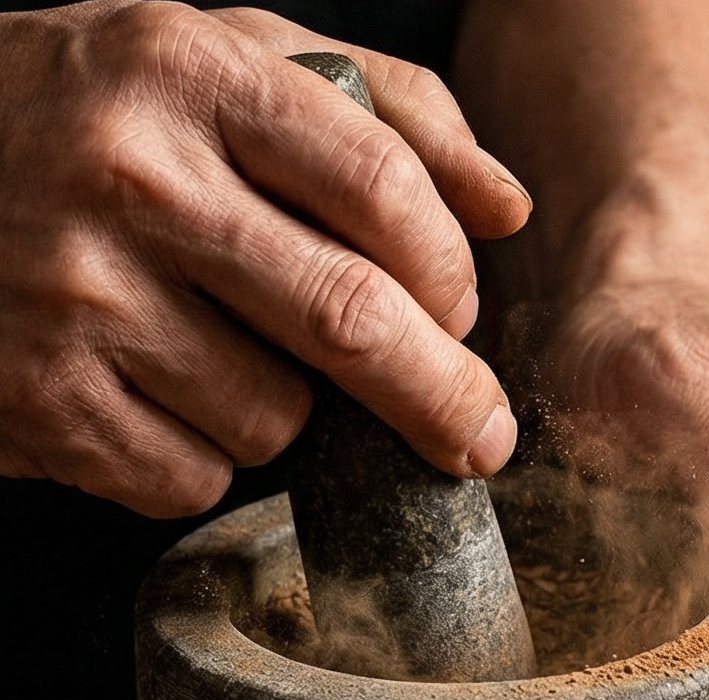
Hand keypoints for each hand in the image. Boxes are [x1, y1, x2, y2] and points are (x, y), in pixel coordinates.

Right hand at [0, 1, 529, 515]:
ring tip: (213, 352)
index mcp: (184, 70)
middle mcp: (128, 178)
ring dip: (285, 415)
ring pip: (277, 418)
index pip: (383, 188)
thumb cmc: (91, 121)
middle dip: (445, 398)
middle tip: (482, 438)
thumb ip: (381, 112)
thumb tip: (508, 208)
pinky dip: (200, 458)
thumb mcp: (219, 61)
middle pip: (352, 321)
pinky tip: (148, 394)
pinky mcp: (43, 399)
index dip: (449, 273)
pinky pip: (196, 476)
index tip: (460, 312)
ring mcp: (76, 295)